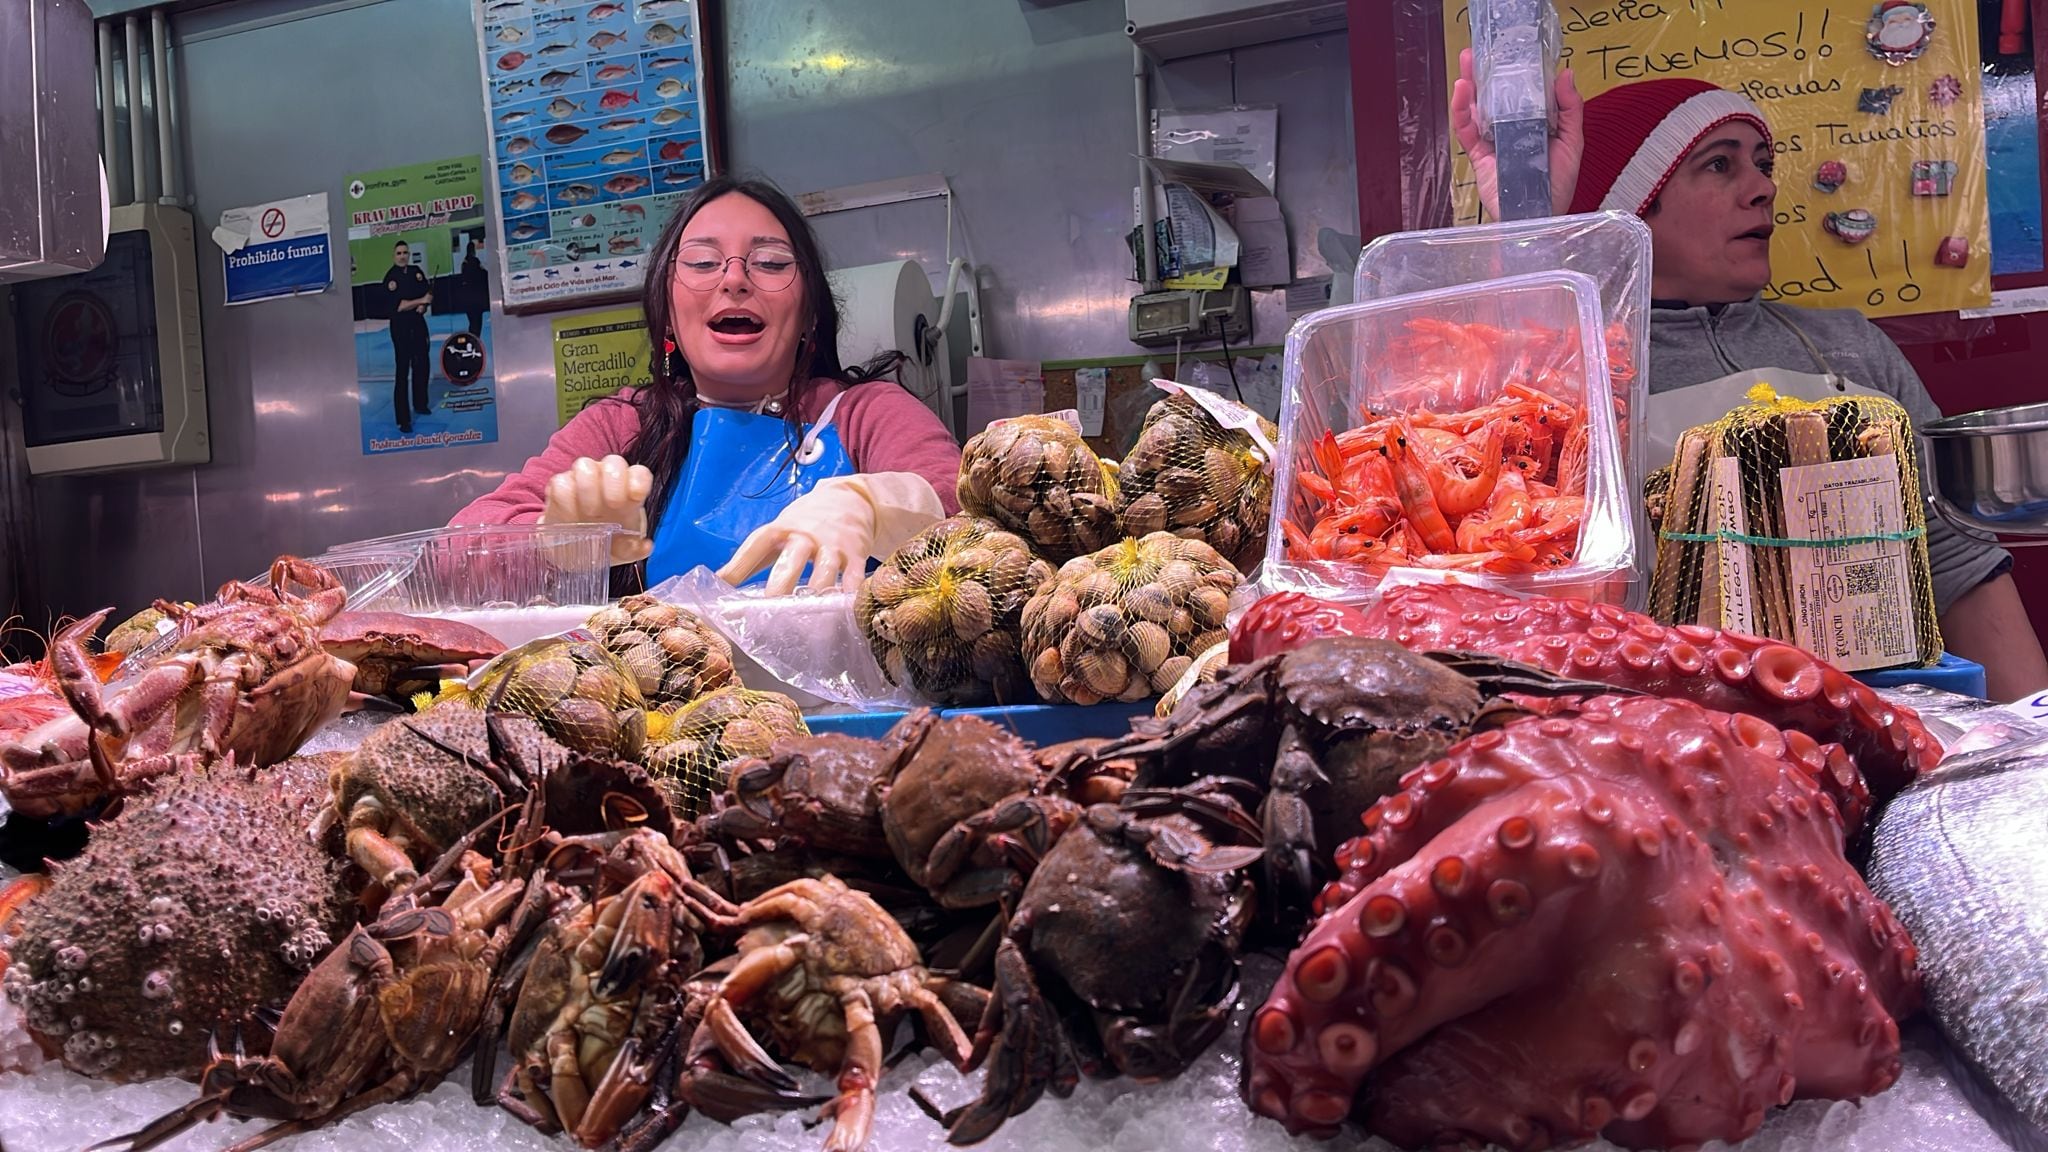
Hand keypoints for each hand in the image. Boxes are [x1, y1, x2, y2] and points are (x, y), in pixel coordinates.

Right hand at [540, 454, 654, 564]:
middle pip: (614, 462)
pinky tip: (569, 519)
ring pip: (585, 465)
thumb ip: (632, 548)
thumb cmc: (604, 541)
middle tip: (612, 506)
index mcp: (629, 491)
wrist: (573, 549)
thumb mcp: (621, 551)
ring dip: (588, 488)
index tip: (636, 497)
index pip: (639, 473)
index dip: (639, 480)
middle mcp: (607, 478)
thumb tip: (645, 547)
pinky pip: (561, 482)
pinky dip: (565, 501)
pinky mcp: (559, 485)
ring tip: (590, 514)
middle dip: (614, 483)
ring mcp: (582, 478)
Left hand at [717, 473, 942, 596]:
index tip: (723, 584)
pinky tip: (843, 611)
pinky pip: (854, 578)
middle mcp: (806, 537)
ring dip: (817, 594)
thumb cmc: (805, 523)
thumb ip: (751, 558)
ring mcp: (833, 546)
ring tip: (808, 618)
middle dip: (781, 585)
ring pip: (825, 572)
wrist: (850, 500)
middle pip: (792, 561)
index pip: (757, 544)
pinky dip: (849, 595)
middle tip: (770, 610)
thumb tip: (719, 581)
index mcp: (781, 529)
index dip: (739, 564)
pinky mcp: (856, 555)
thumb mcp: (778, 532)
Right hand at [1451, 47, 1584, 219]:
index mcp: (1535, 122)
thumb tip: (1565, 75)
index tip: (1509, 52)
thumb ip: (1571, 109)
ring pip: (1477, 110)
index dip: (1512, 72)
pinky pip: (1467, 132)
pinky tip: (1463, 95)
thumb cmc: (1558, 187)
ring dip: (1469, 88)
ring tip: (1466, 67)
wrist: (1539, 218)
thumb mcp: (1573, 142)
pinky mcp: (1479, 156)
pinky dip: (1462, 113)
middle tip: (1476, 53)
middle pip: (1494, 96)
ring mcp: (1494, 141)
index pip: (1521, 91)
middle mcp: (1512, 128)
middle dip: (1484, 74)